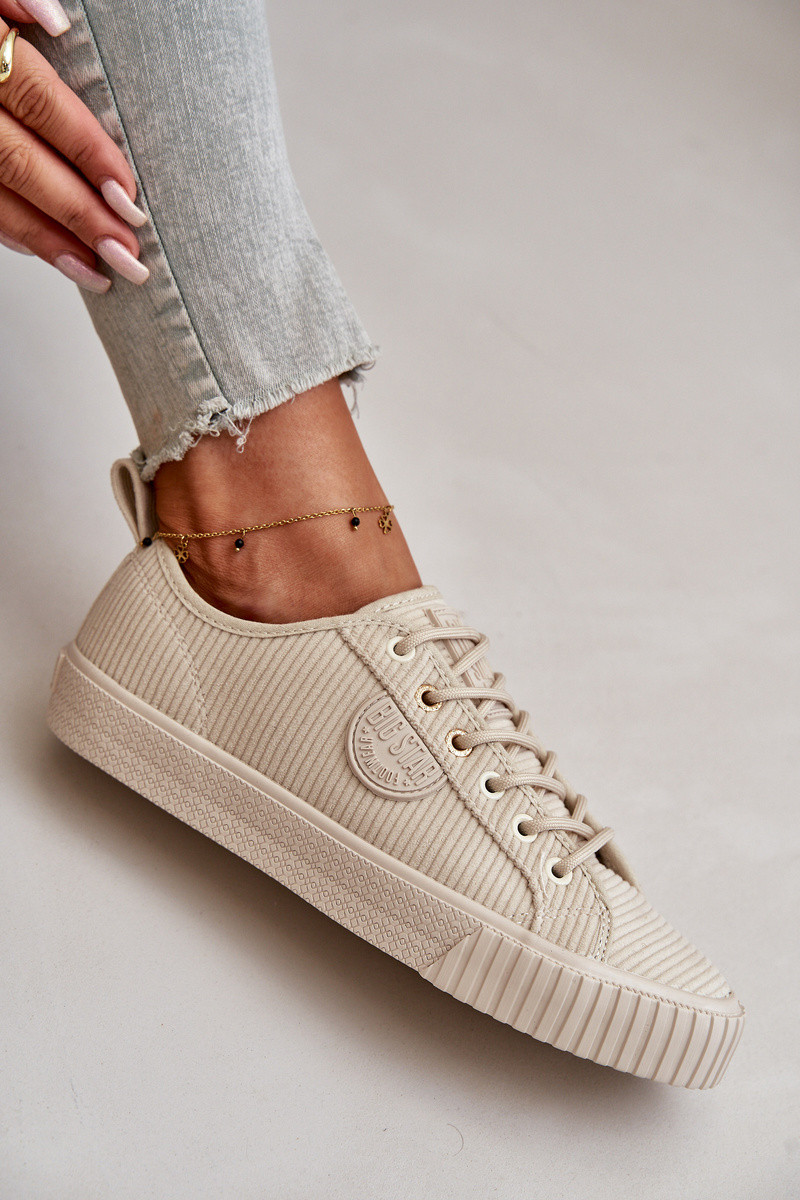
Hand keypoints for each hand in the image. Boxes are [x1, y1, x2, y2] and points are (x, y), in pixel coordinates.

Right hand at [0, 2, 147, 291]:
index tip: (128, 195)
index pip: (41, 105)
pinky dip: (9, 231)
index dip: (89, 153)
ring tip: (96, 271)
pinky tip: (42, 249)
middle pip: (21, 165)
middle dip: (79, 215)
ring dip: (47, 239)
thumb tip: (56, 24)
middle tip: (126, 252)